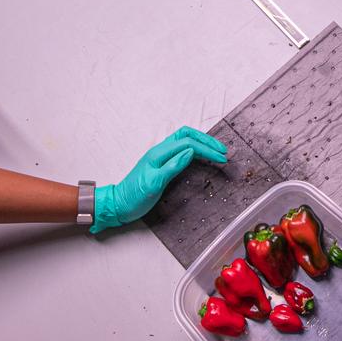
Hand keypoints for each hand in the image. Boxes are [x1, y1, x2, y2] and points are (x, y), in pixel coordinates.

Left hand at [91, 127, 226, 232]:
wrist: (119, 205)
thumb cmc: (134, 196)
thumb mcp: (154, 184)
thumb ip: (172, 166)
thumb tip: (190, 152)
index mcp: (159, 154)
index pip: (188, 144)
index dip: (206, 149)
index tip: (221, 158)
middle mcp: (160, 151)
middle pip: (187, 135)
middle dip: (207, 141)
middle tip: (223, 150)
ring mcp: (161, 157)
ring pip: (184, 141)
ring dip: (201, 143)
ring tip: (216, 151)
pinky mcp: (162, 165)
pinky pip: (181, 151)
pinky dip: (195, 151)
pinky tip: (202, 157)